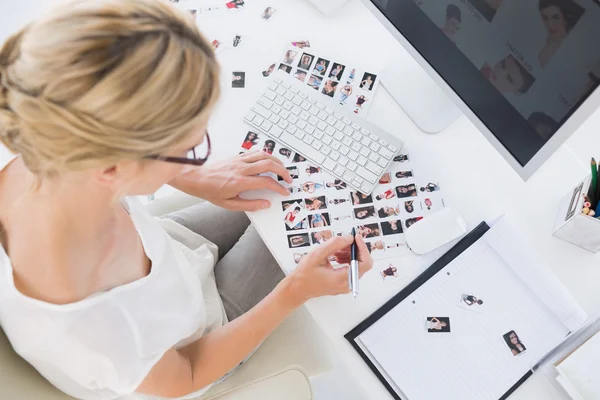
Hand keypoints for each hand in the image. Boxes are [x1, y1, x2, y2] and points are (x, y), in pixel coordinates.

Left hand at [169, 151, 292, 210]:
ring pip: (263, 155)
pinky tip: (269, 160)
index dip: (279, 187)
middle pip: (269, 164)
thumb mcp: (229, 204)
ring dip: (276, 161)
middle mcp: (241, 169)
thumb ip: (250, 205)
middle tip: (288, 178)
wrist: (196, 178)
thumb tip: (265, 204)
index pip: (266, 182)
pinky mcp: (237, 156)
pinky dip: (265, 155)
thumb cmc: (210, 191)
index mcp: (240, 182)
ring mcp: (239, 160)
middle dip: (282, 171)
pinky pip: (255, 152)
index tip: (284, 191)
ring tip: (282, 168)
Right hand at [287, 233, 372, 303]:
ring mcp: (347, 285)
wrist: (298, 288)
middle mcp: (347, 284)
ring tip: (336, 250)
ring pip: (357, 265)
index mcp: (342, 279)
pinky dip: (347, 259)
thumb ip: (334, 244)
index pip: (364, 263)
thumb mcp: (317, 254)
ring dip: (350, 254)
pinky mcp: (344, 283)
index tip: (356, 237)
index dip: (363, 248)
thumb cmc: (305, 273)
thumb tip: (349, 238)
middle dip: (355, 250)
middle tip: (345, 241)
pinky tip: (336, 256)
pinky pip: (352, 269)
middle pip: (363, 264)